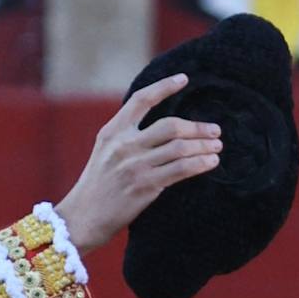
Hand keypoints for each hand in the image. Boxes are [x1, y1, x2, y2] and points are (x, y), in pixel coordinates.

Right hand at [56, 74, 221, 254]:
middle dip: (198, 127)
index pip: (141, 100)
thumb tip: (165, 130)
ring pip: (180, 147)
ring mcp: (135, 166)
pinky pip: (181, 169)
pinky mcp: (145, 185)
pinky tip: (211, 162)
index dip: (164, 87)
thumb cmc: (96, 188)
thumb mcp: (104, 154)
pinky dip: (201, 164)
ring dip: (204, 146)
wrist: (82, 218)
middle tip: (215, 131)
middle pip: (171, 125)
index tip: (184, 79)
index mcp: (111, 133)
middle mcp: (123, 146)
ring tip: (217, 147)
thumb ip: (127, 139)